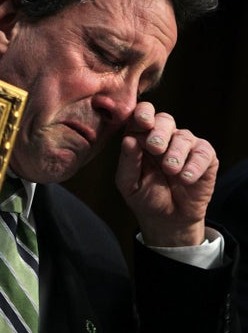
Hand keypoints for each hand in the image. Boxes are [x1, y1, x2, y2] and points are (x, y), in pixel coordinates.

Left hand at [115, 101, 217, 246]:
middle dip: (159, 132)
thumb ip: (128, 161)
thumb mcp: (129, 183)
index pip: (142, 115)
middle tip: (155, 147)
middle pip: (165, 120)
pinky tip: (185, 178)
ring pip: (183, 137)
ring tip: (170, 170)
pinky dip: (194, 166)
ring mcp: (185, 146)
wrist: (167, 219)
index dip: (143, 113)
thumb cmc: (144, 196)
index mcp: (141, 138)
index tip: (143, 122)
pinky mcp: (205, 158)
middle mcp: (164, 137)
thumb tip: (128, 139)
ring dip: (175, 153)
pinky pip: (203, 153)